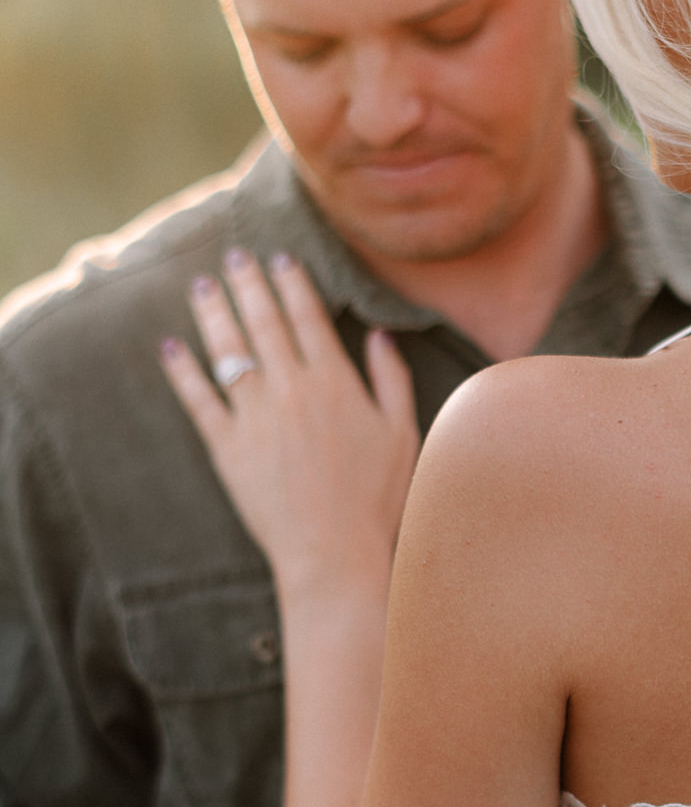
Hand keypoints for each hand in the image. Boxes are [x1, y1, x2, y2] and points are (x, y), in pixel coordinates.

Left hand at [160, 249, 419, 594]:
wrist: (334, 552)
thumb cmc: (377, 500)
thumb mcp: (403, 435)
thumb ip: (391, 379)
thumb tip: (380, 335)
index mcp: (334, 381)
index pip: (308, 317)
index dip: (292, 283)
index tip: (280, 258)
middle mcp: (290, 388)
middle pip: (263, 323)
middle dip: (248, 284)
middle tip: (234, 254)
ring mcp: (254, 416)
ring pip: (228, 350)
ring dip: (214, 313)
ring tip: (203, 286)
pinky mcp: (227, 447)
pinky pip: (199, 399)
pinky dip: (182, 371)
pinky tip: (171, 348)